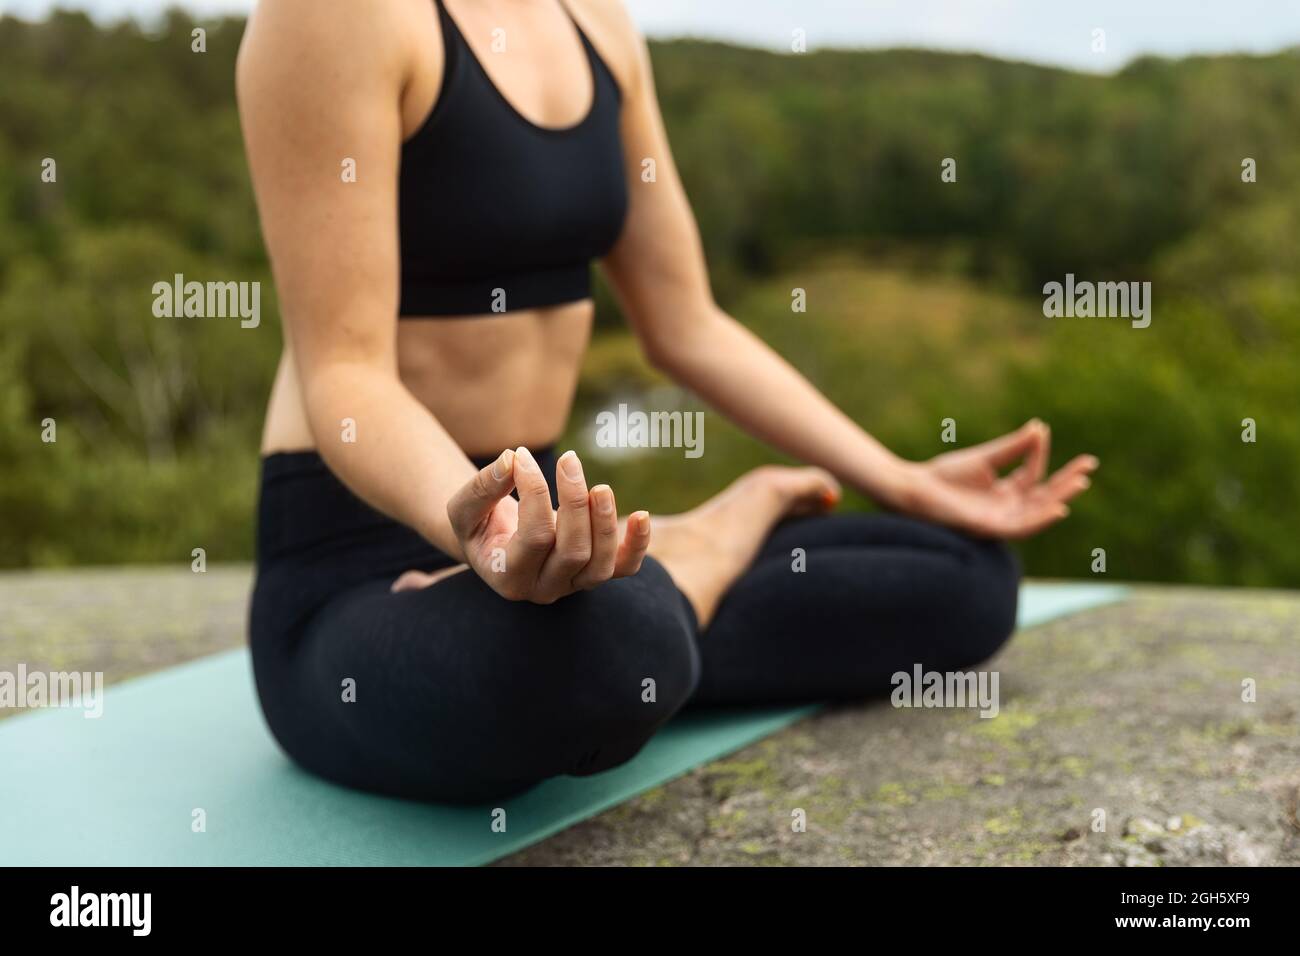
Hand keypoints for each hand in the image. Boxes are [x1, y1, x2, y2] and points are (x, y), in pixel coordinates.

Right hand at [438, 446, 651, 602]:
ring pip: (601, 564)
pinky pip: (625, 568)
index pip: (535, 536)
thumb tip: (513, 459)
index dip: (534, 491)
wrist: (492, 545)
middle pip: (574, 552)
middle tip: (569, 460)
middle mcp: (543, 588)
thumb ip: (483, 487)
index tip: (522, 456)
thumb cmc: (477, 524)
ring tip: (600, 487)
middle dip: (575, 503)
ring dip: (605, 523)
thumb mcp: (464, 507)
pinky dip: (638, 545)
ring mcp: (573, 585)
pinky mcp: (594, 573)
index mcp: (508, 576)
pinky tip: (642, 515)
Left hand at [898, 419, 1096, 539]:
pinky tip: (1057, 507)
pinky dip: (1040, 519)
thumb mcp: (985, 458)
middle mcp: (1006, 508)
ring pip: (1037, 513)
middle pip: (1044, 497)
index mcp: (1005, 492)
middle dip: (1067, 482)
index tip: (1043, 430)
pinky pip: (1021, 527)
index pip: (1033, 474)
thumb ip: (1012, 448)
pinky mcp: (989, 528)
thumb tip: (1038, 428)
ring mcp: (1000, 520)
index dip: (1040, 454)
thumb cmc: (945, 476)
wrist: (915, 489)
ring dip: (1059, 499)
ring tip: (1080, 482)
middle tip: (1089, 466)